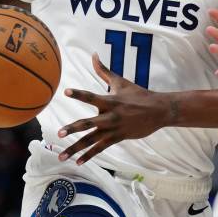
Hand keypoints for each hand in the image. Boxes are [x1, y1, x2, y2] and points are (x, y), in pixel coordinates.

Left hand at [58, 54, 173, 164]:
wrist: (158, 110)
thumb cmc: (138, 94)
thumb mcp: (120, 82)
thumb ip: (103, 70)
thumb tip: (94, 54)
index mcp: (109, 101)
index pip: (91, 96)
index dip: (79, 94)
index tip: (66, 92)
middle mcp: (109, 116)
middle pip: (88, 124)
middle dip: (72, 129)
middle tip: (59, 133)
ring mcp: (113, 129)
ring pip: (91, 140)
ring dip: (75, 149)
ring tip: (62, 156)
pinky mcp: (118, 138)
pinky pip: (100, 148)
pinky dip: (89, 155)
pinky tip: (78, 162)